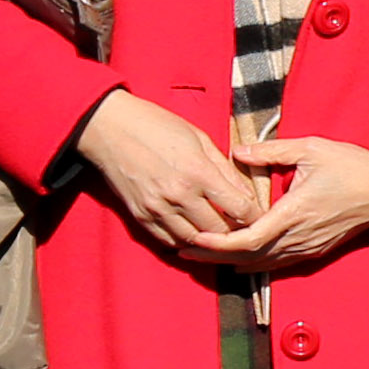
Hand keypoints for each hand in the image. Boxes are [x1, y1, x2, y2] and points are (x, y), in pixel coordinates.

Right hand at [73, 89, 260, 257]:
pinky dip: (186, 241)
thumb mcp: (200, 139)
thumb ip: (226, 169)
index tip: (259, 214)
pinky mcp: (140, 216)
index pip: (240, 209)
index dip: (255, 215)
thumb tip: (249, 195)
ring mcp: (157, 208)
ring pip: (196, 240)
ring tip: (220, 230)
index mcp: (198, 172)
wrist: (109, 127)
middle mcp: (179, 195)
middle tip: (242, 225)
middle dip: (236, 230)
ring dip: (211, 239)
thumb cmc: (158, 126)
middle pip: (220, 230)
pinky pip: (170, 241)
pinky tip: (194, 231)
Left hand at [202, 135, 368, 271]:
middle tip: (183, 249)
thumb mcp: (312, 149)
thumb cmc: (353, 166)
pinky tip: (235, 260)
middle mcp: (300, 236)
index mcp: (296, 211)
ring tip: (200, 255)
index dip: (219, 242)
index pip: (250, 238)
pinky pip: (278, 263)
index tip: (194, 237)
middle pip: (249, 257)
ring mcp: (308, 247)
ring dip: (229, 262)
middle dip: (214, 256)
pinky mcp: (315, 251)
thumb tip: (238, 151)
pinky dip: (252, 263)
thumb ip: (272, 151)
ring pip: (262, 264)